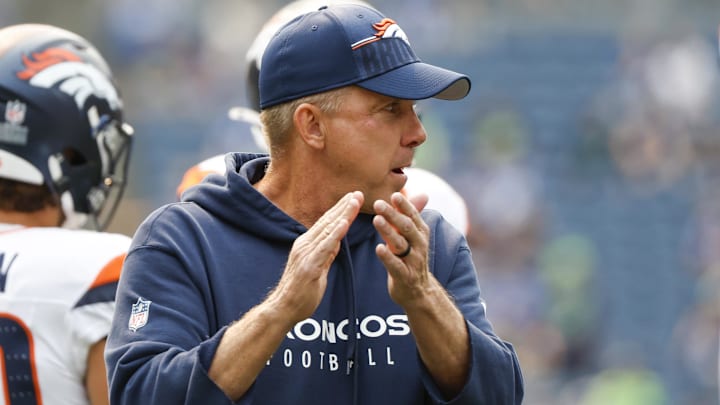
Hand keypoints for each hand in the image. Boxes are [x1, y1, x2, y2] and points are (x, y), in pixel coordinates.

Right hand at [270, 191, 362, 323]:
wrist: (283, 309)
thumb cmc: (300, 293)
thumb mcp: (318, 269)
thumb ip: (326, 254)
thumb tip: (337, 242)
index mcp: (306, 245)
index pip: (326, 223)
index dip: (340, 210)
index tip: (353, 198)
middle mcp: (304, 245)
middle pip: (327, 221)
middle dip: (344, 206)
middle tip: (358, 193)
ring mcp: (306, 254)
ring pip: (327, 230)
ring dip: (342, 214)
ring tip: (354, 201)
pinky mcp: (309, 265)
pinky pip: (325, 247)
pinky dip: (335, 233)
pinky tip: (344, 223)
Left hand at [372, 192, 430, 306]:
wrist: (419, 291)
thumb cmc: (411, 258)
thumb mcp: (413, 237)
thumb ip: (412, 217)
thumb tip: (422, 194)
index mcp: (421, 233)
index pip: (413, 216)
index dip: (404, 205)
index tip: (394, 195)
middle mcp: (419, 245)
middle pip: (406, 227)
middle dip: (393, 214)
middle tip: (378, 203)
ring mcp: (413, 261)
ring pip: (400, 244)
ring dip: (388, 231)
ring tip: (376, 220)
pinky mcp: (405, 276)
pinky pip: (396, 265)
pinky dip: (387, 257)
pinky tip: (378, 248)